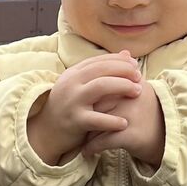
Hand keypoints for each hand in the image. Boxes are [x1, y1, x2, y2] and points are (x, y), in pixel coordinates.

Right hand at [26, 51, 142, 165]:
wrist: (46, 132)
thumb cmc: (69, 107)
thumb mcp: (81, 85)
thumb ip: (102, 70)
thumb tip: (127, 53)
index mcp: (73, 73)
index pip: (99, 60)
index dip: (120, 60)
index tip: (135, 64)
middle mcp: (71, 84)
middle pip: (103, 69)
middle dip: (125, 71)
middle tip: (139, 78)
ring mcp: (72, 101)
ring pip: (102, 86)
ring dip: (123, 87)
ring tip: (137, 93)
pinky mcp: (75, 121)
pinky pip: (97, 119)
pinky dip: (113, 121)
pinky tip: (125, 123)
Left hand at [83, 76, 165, 169]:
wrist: (169, 138)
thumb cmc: (151, 112)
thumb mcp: (144, 88)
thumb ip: (128, 74)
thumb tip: (124, 52)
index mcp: (134, 83)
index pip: (103, 84)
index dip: (91, 98)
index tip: (84, 106)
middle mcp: (132, 97)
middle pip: (96, 103)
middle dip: (85, 114)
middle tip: (77, 123)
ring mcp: (130, 116)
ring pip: (96, 122)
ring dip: (86, 133)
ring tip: (81, 139)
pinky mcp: (129, 135)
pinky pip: (102, 141)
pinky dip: (91, 148)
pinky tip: (87, 152)